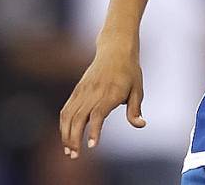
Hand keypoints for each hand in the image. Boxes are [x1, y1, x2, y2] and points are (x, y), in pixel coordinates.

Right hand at [59, 41, 145, 158]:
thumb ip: (135, 109)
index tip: (92, 145)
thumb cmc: (130, 71)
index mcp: (111, 93)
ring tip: (69, 151)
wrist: (115, 49)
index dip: (94, 130)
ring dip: (66, 134)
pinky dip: (63, 124)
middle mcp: (94, 92)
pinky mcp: (77, 89)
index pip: (98, 114)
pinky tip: (65, 136)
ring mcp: (83, 90)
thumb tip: (141, 125)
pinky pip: (66, 108)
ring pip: (69, 115)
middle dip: (74, 139)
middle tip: (75, 156)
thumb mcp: (138, 89)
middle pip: (79, 118)